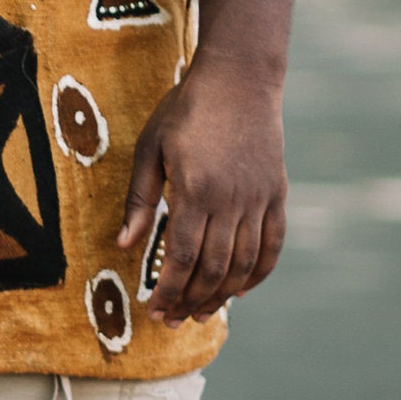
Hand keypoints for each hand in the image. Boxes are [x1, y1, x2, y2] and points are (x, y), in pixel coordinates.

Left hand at [117, 52, 287, 326]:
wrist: (239, 78)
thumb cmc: (187, 110)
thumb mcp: (151, 148)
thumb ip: (140, 199)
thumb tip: (123, 245)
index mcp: (196, 189)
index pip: (182, 257)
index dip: (168, 290)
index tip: (153, 309)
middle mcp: (231, 199)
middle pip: (213, 268)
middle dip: (191, 301)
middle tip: (172, 321)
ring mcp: (259, 198)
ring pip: (243, 263)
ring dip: (221, 295)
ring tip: (200, 314)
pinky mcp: (277, 193)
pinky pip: (273, 245)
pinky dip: (258, 274)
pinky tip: (240, 291)